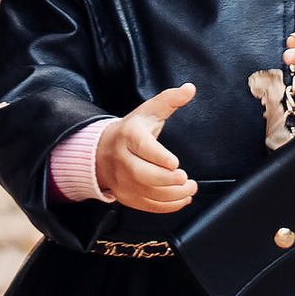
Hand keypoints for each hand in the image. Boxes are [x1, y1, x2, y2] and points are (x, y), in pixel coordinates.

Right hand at [98, 83, 197, 213]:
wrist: (104, 150)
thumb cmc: (133, 129)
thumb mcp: (149, 110)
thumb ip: (170, 99)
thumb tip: (190, 88)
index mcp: (129, 135)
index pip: (142, 147)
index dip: (158, 156)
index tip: (175, 162)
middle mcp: (122, 159)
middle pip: (142, 174)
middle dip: (166, 180)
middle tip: (187, 180)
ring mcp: (122, 180)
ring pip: (146, 193)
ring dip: (171, 195)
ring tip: (190, 189)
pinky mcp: (126, 196)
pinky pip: (146, 205)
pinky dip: (167, 206)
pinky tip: (182, 199)